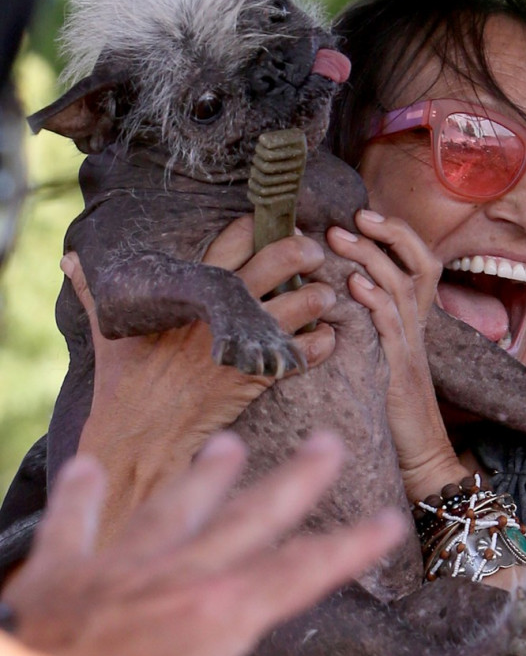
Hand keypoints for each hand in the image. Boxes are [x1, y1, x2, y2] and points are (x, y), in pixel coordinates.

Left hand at [4, 431, 404, 655]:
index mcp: (216, 616)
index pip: (300, 573)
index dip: (350, 547)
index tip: (388, 520)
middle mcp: (172, 576)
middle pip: (247, 520)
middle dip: (293, 482)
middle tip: (326, 443)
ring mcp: (115, 569)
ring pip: (170, 510)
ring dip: (203, 479)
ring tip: (229, 445)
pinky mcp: (58, 575)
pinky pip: (72, 526)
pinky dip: (80, 498)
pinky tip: (84, 466)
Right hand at [67, 215, 336, 527]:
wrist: (138, 437)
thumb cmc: (121, 383)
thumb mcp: (107, 332)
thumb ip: (96, 295)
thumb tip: (69, 261)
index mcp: (186, 296)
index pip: (224, 248)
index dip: (250, 229)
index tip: (266, 218)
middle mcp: (217, 314)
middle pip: (269, 266)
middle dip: (297, 251)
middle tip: (314, 247)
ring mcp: (238, 344)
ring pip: (292, 308)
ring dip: (315, 298)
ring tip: (326, 294)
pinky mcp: (254, 378)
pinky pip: (297, 356)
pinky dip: (316, 347)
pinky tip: (326, 340)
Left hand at [327, 210, 468, 499]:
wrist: (423, 457)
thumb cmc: (396, 411)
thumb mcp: (385, 359)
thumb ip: (372, 328)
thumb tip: (335, 297)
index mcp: (415, 322)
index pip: (420, 263)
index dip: (398, 235)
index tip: (366, 215)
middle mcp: (417, 327)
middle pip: (413, 265)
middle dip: (382, 236)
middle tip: (346, 220)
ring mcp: (410, 346)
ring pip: (400, 287)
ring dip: (369, 258)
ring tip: (339, 238)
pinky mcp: (399, 370)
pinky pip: (392, 327)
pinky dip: (375, 302)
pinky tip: (355, 286)